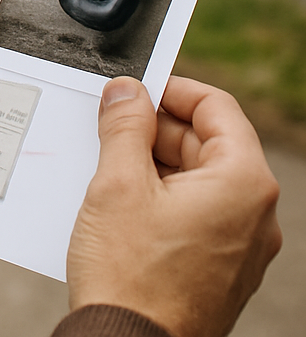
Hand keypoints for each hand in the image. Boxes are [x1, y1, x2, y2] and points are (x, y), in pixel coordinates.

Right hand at [67, 75, 281, 336]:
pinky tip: (122, 202)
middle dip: (156, 128)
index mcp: (243, 184)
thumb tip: (127, 91)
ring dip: (154, 162)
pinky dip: (161, 195)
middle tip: (110, 126)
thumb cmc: (130, 276)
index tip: (136, 89)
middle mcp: (255, 214)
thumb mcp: (118, 182)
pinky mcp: (221, 268)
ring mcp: (241, 245)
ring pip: (199, 178)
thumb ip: (124, 125)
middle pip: (208, 142)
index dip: (171, 90)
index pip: (216, 107)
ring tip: (109, 169)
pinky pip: (197, 211)